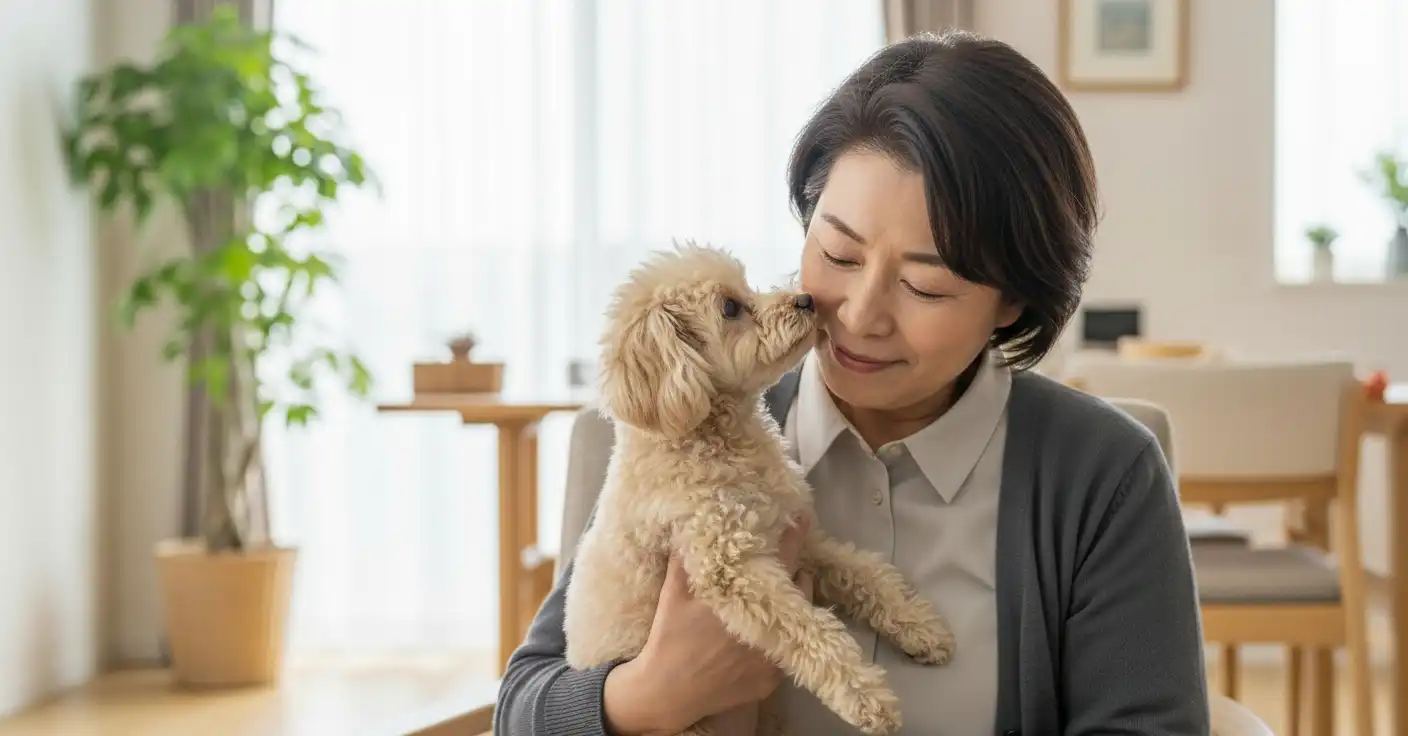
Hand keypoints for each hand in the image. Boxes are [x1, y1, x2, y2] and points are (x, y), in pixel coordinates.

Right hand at [602, 514, 812, 734]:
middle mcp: (769, 626)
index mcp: (748, 598)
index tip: (803, 517)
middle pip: (800, 587)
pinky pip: (788, 650)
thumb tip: (695, 524)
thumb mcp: (673, 591)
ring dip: (792, 603)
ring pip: (800, 618)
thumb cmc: (670, 636)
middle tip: (778, 568)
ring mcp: (775, 656)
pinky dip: (781, 638)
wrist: (667, 691)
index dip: (794, 535)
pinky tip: (762, 636)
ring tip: (774, 598)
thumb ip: (689, 557)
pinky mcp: (774, 679)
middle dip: (793, 572)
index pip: (783, 558)